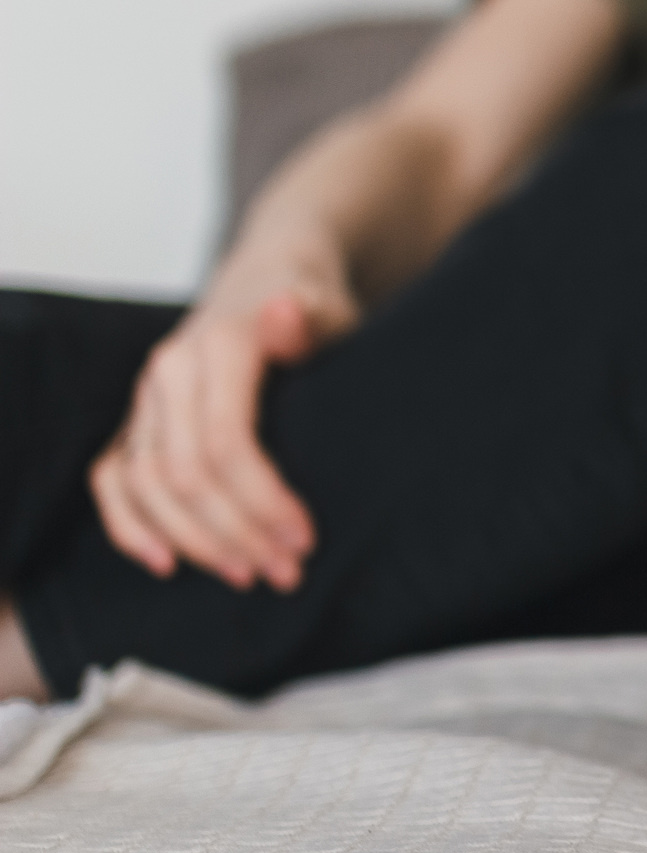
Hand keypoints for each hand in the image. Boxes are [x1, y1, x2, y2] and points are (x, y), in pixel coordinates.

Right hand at [90, 281, 350, 591]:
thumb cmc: (311, 305)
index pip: (227, 442)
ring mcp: (146, 399)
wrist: (271, 278)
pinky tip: (167, 563)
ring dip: (195, 541)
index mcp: (217, 346)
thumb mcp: (329, 308)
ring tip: (248, 573)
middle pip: (186, 474)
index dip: (262, 500)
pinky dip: (129, 525)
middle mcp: (168, 372)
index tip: (305, 540)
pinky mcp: (135, 421)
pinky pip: (112, 480)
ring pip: (148, 485)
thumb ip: (308, 319)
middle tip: (286, 572)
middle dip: (236, 532)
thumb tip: (284, 312)